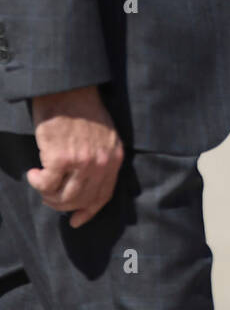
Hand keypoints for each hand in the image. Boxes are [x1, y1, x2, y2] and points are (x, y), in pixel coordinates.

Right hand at [28, 85, 124, 228]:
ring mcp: (82, 162)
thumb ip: (101, 158)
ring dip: (48, 195)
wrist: (68, 88)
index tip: (76, 221)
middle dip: (61, 204)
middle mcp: (102, 162)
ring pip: (63, 197)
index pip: (103, 195)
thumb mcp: (104, 135)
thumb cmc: (81, 109)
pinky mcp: (61, 158)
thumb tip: (86, 188)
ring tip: (42, 181)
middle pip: (81, 200)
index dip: (88, 211)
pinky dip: (37, 182)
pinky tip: (34, 172)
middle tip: (49, 195)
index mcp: (114, 157)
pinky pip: (46, 185)